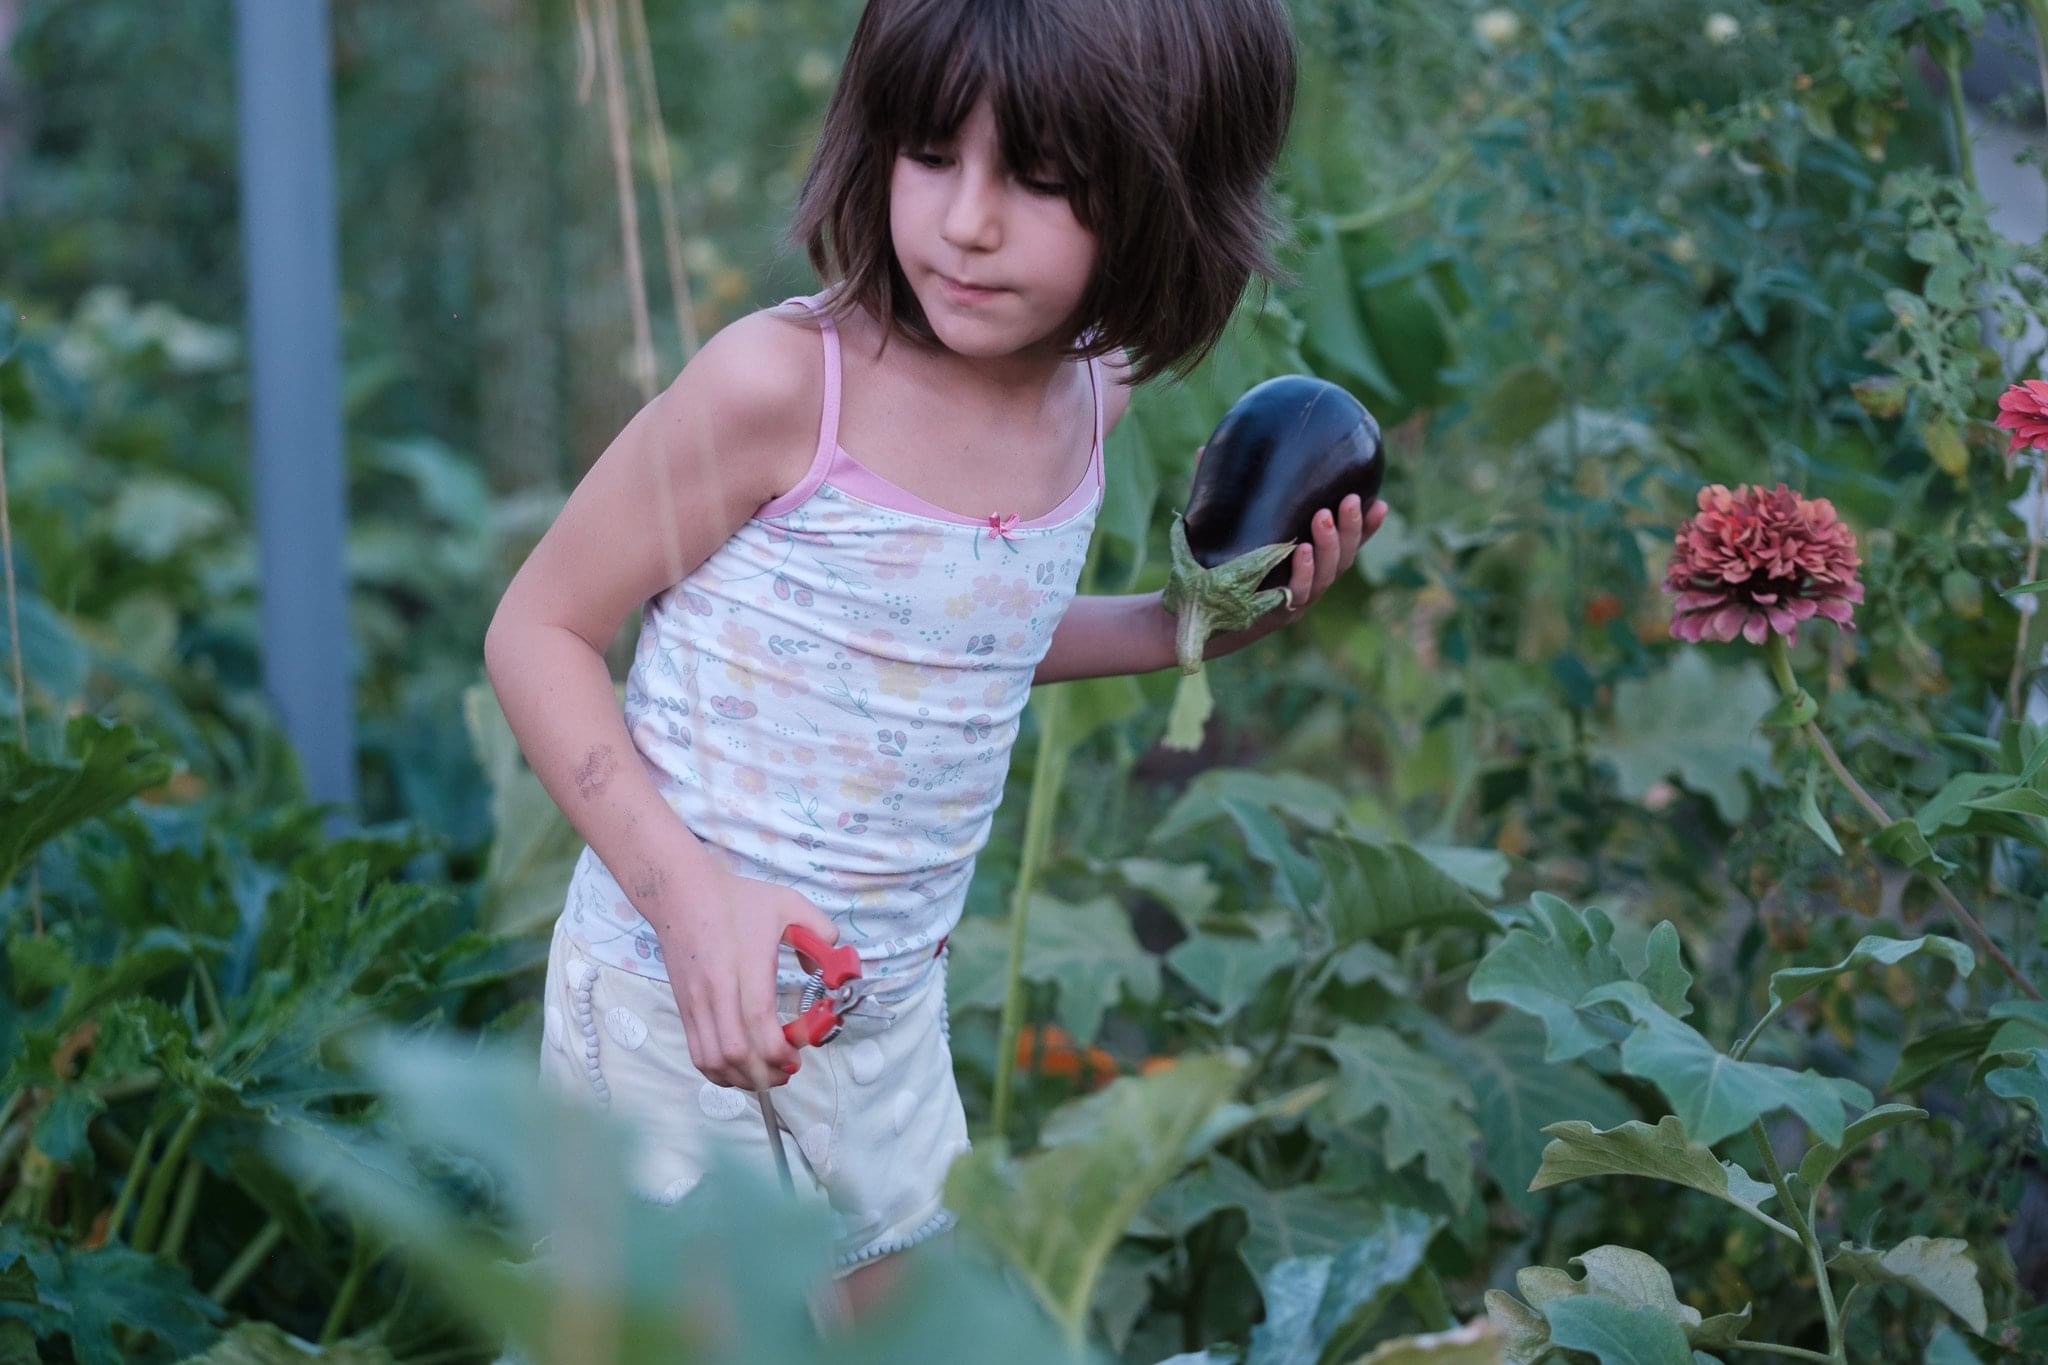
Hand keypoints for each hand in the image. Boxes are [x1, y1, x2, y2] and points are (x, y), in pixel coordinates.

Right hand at [654, 869, 840, 1090]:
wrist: (681, 894)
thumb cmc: (737, 900)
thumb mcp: (788, 903)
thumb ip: (820, 932)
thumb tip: (833, 969)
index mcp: (745, 964)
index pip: (758, 1020)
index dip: (778, 1049)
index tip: (797, 1055)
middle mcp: (716, 989)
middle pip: (734, 1051)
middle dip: (764, 1074)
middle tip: (788, 1071)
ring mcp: (696, 1002)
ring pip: (712, 1060)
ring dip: (741, 1079)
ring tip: (766, 1076)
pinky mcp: (684, 1007)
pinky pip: (697, 1053)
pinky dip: (718, 1072)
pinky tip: (739, 1070)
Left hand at [1190, 444, 1388, 651]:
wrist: (1191, 612)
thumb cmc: (1210, 568)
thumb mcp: (1218, 526)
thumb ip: (1219, 494)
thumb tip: (1202, 448)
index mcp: (1305, 561)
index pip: (1345, 544)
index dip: (1365, 528)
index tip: (1380, 503)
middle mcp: (1307, 581)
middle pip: (1344, 557)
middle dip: (1352, 528)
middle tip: (1349, 500)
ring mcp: (1294, 600)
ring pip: (1327, 575)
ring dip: (1329, 545)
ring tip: (1322, 517)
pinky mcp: (1277, 614)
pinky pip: (1298, 594)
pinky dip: (1303, 572)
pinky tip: (1301, 551)